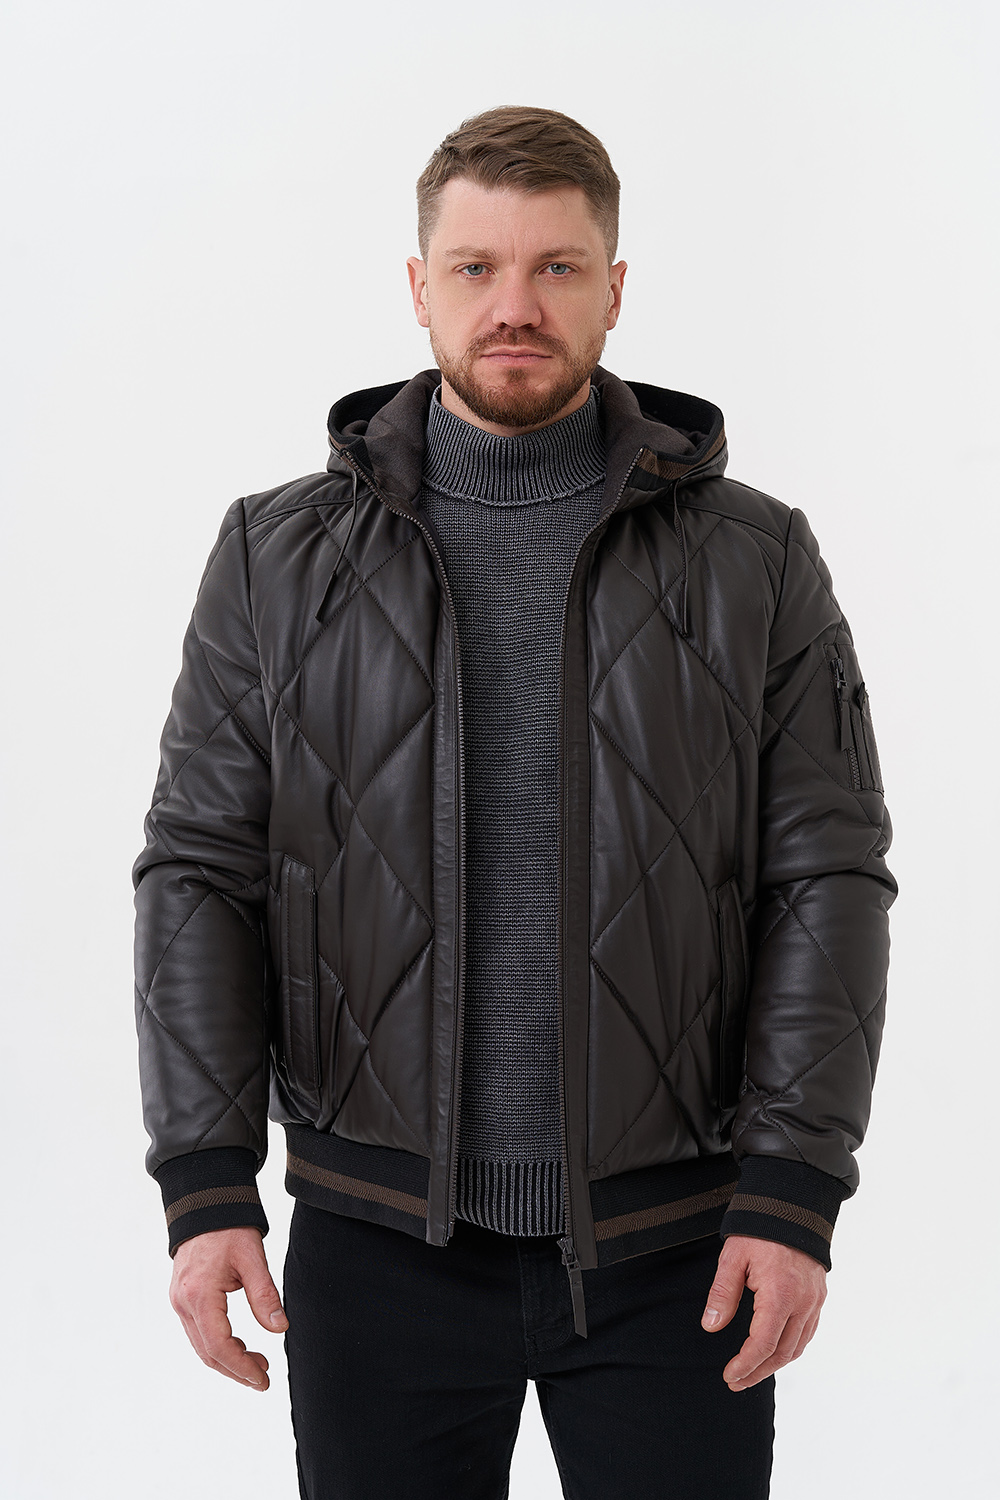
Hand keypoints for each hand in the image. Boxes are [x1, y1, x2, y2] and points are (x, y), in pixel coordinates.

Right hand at [168, 1226, 288, 1390]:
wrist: (205, 1204)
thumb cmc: (229, 1227)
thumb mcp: (253, 1258)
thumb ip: (264, 1295)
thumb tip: (279, 1329)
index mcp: (199, 1294)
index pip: (218, 1346)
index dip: (241, 1368)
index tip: (263, 1379)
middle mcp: (183, 1302)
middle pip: (207, 1353)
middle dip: (236, 1371)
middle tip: (264, 1379)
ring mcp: (179, 1301)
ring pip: (201, 1346)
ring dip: (227, 1360)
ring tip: (258, 1363)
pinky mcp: (182, 1298)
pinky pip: (198, 1332)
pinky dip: (218, 1345)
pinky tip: (240, 1344)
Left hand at [701, 1234, 826, 1389]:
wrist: (793, 1203)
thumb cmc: (760, 1228)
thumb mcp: (733, 1257)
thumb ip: (723, 1294)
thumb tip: (711, 1327)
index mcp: (780, 1294)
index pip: (763, 1344)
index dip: (746, 1365)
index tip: (729, 1376)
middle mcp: (803, 1302)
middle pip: (783, 1352)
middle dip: (758, 1372)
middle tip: (736, 1382)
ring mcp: (814, 1300)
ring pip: (798, 1346)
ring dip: (775, 1364)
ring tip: (752, 1372)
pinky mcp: (818, 1295)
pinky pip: (808, 1332)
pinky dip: (792, 1348)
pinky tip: (776, 1351)